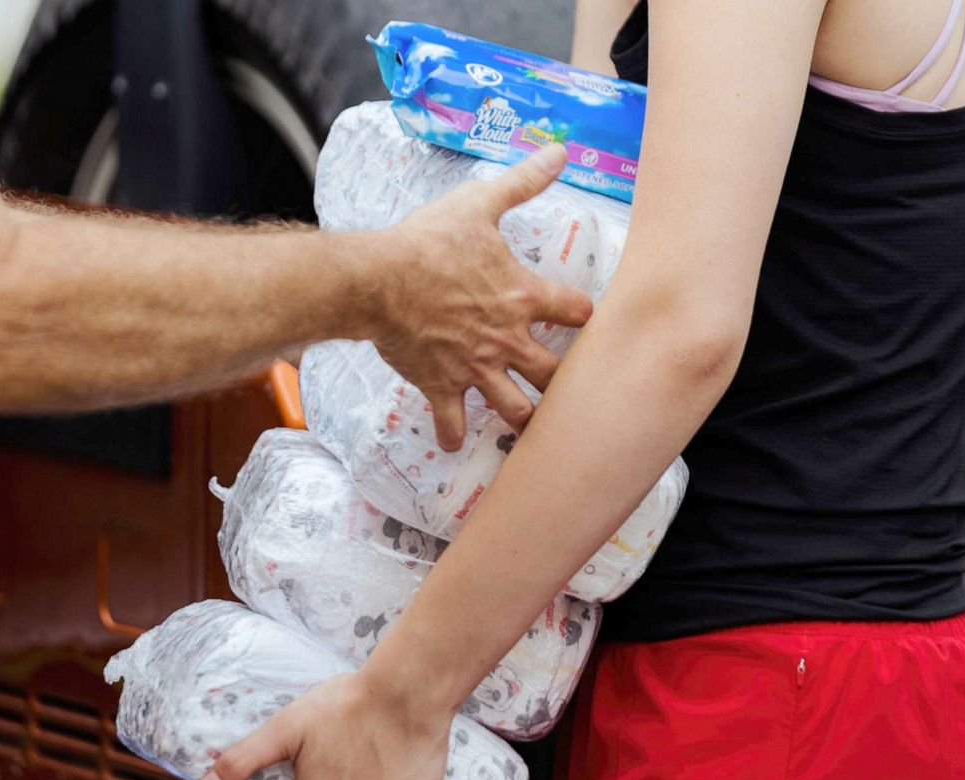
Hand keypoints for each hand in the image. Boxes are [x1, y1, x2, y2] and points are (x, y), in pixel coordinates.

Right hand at [374, 143, 593, 449]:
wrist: (379, 280)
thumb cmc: (429, 242)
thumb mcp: (480, 205)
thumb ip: (523, 182)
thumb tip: (560, 152)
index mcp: (523, 296)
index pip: (577, 312)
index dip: (585, 316)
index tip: (585, 320)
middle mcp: (508, 340)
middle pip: (555, 374)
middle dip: (565, 383)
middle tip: (569, 388)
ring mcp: (476, 367)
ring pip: (515, 409)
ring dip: (524, 419)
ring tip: (529, 425)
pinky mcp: (442, 385)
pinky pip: (453, 421)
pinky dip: (454, 434)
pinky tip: (455, 443)